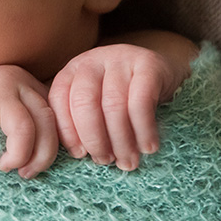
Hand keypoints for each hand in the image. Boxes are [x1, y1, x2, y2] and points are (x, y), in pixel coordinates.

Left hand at [48, 33, 194, 170]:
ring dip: (121, 141)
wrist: (161, 72)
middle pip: (84, 103)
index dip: (68, 131)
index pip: (59, 100)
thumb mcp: (96, 101)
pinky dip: (143, 130)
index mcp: (72, 70)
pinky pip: (141, 102)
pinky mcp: (148, 64)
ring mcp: (120, 59)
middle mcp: (93, 60)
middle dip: (94, 139)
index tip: (80, 155)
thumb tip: (79, 154)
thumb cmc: (121, 95)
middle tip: (106, 160)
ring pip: (113, 106)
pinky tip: (148, 147)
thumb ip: (80, 120)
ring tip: (128, 161)